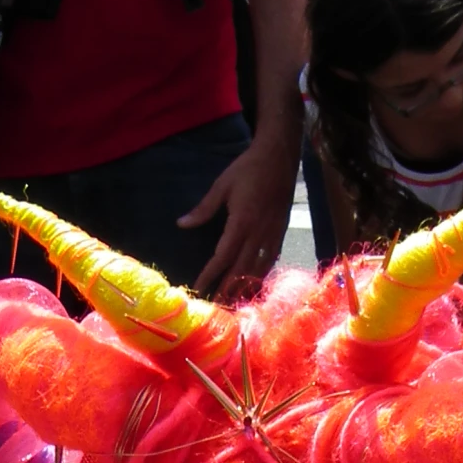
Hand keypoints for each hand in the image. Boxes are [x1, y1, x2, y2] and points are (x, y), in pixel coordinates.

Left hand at [179, 132, 300, 296]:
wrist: (280, 156)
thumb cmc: (248, 168)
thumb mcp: (221, 185)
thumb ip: (203, 209)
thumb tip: (182, 224)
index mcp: (241, 222)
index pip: (223, 256)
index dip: (211, 274)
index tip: (199, 288)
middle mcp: (258, 233)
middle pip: (241, 270)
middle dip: (228, 290)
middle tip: (217, 306)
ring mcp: (272, 235)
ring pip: (258, 269)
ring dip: (245, 288)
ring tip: (234, 302)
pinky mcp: (281, 232)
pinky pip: (271, 261)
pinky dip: (262, 275)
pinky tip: (254, 284)